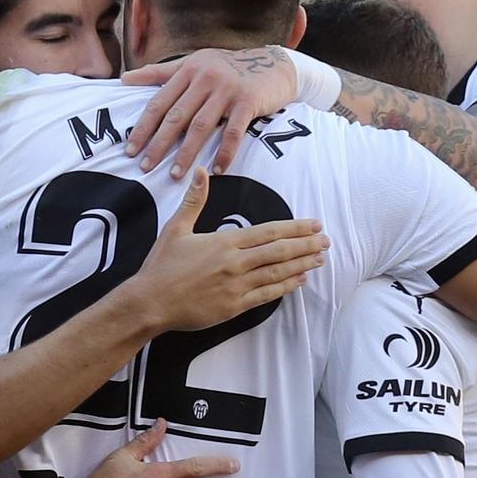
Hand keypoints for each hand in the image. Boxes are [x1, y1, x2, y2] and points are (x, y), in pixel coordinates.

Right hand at [119, 168, 328, 333]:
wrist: (150, 302)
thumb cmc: (162, 266)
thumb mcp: (176, 228)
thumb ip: (194, 200)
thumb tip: (200, 171)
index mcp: (224, 242)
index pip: (268, 232)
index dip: (294, 228)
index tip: (314, 224)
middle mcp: (235, 263)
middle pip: (279, 251)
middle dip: (306, 245)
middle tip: (326, 240)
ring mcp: (237, 286)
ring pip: (277, 272)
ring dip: (302, 264)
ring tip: (320, 258)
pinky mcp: (234, 307)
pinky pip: (266, 295)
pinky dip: (286, 286)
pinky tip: (300, 280)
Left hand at [122, 47, 297, 176]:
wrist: (275, 64)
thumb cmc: (228, 67)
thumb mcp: (194, 63)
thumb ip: (160, 73)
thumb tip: (124, 79)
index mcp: (188, 70)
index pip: (159, 102)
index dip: (143, 127)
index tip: (130, 149)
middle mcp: (205, 78)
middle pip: (176, 116)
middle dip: (159, 144)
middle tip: (145, 167)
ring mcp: (227, 90)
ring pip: (201, 126)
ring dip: (187, 153)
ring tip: (175, 174)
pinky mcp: (248, 101)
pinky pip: (233, 132)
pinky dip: (224, 152)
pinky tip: (216, 170)